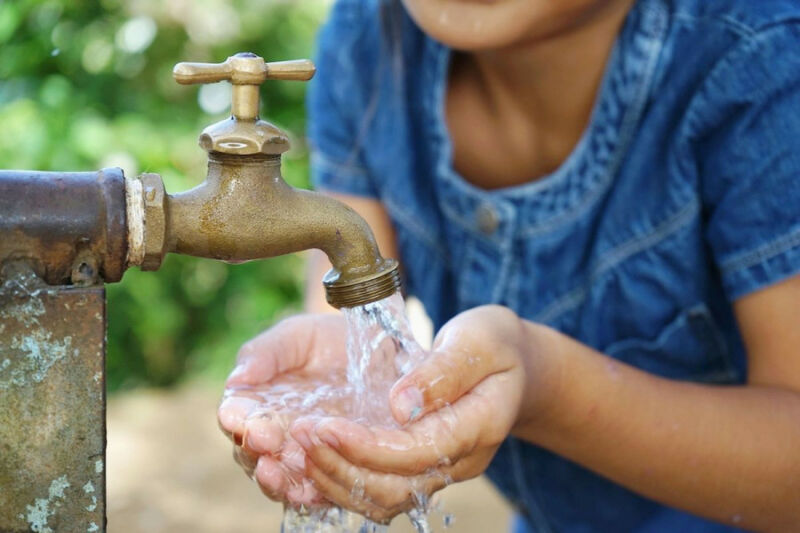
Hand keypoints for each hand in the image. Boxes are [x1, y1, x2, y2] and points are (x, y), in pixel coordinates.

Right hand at [217, 313, 351, 506]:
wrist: (376, 351)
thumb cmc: (328, 340)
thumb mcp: (298, 336)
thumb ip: (267, 353)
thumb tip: (237, 379)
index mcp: (255, 401)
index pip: (236, 416)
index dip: (237, 420)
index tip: (243, 419)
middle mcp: (272, 433)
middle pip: (251, 452)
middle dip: (255, 450)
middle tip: (266, 442)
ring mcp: (300, 454)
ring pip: (278, 477)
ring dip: (275, 479)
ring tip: (277, 473)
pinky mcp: (330, 468)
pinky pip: (314, 489)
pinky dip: (308, 493)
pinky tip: (308, 491)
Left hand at [289, 305, 533, 521]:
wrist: (514, 366)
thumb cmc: (495, 345)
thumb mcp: (479, 341)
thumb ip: (443, 372)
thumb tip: (400, 406)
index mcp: (478, 427)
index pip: (417, 452)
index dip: (368, 447)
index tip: (326, 426)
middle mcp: (458, 461)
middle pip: (394, 487)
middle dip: (341, 466)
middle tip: (300, 435)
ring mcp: (440, 470)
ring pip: (382, 500)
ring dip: (335, 478)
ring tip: (297, 446)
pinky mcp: (419, 468)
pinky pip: (378, 490)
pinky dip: (341, 480)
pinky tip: (312, 457)